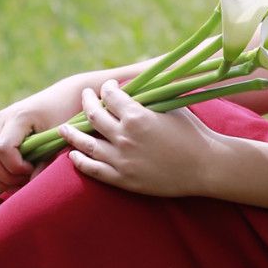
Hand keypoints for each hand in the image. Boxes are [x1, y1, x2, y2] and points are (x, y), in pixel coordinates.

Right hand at [0, 72, 92, 192]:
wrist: (65, 97)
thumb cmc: (67, 116)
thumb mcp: (60, 138)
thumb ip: (47, 161)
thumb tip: (31, 182)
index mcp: (18, 117)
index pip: (3, 149)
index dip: (16, 167)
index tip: (33, 169)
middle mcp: (1, 119)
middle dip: (5, 177)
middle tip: (25, 181)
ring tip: (15, 183)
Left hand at [57, 80, 220, 198]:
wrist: (204, 166)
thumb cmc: (192, 132)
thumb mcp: (171, 106)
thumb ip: (149, 97)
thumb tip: (133, 87)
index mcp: (136, 115)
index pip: (110, 95)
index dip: (107, 88)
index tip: (107, 87)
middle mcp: (124, 136)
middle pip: (94, 115)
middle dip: (87, 102)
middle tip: (85, 96)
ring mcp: (121, 160)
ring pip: (86, 144)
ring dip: (72, 134)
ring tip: (62, 129)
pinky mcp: (123, 179)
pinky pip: (93, 170)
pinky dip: (80, 161)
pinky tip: (73, 155)